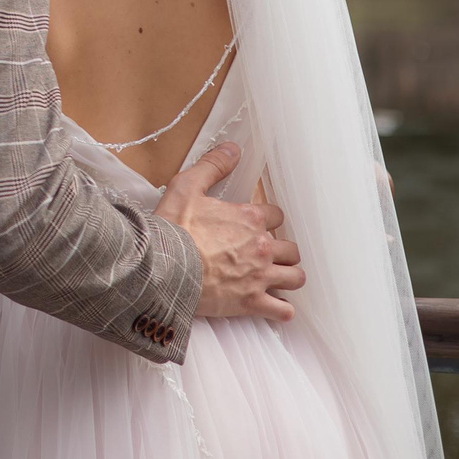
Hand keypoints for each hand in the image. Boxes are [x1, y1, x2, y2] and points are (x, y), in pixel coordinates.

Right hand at [155, 142, 303, 323]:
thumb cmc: (173, 228)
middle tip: (266, 255)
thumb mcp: (187, 186)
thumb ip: (213, 166)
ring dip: (288, 277)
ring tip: (276, 278)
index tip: (254, 226)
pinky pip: (283, 310)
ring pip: (296, 277)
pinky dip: (282, 309)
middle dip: (282, 251)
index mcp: (250, 219)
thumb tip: (234, 148)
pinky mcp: (252, 302)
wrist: (163, 267)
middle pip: (291, 249)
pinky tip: (274, 305)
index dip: (265, 220)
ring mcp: (260, 276)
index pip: (276, 216)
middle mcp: (262, 247)